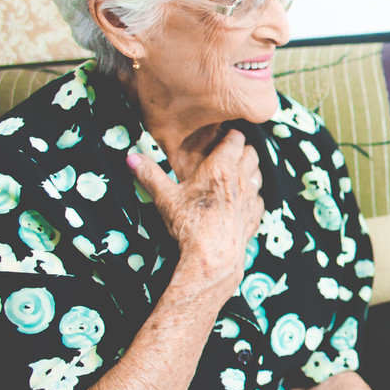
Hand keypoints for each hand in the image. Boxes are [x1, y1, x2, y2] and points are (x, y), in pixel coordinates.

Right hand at [127, 129, 262, 294]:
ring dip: (251, 169)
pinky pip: (259, 197)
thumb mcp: (165, 198)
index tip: (226, 134)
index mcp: (220, 168)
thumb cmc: (190, 223)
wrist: (214, 255)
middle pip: (252, 153)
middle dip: (243, 149)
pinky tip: (243, 199)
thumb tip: (130, 157)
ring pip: (258, 173)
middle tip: (232, 151)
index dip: (232, 135)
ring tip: (238, 172)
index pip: (235, 140)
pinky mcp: (255, 215)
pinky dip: (253, 194)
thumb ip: (149, 175)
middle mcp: (240, 179)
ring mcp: (251, 197)